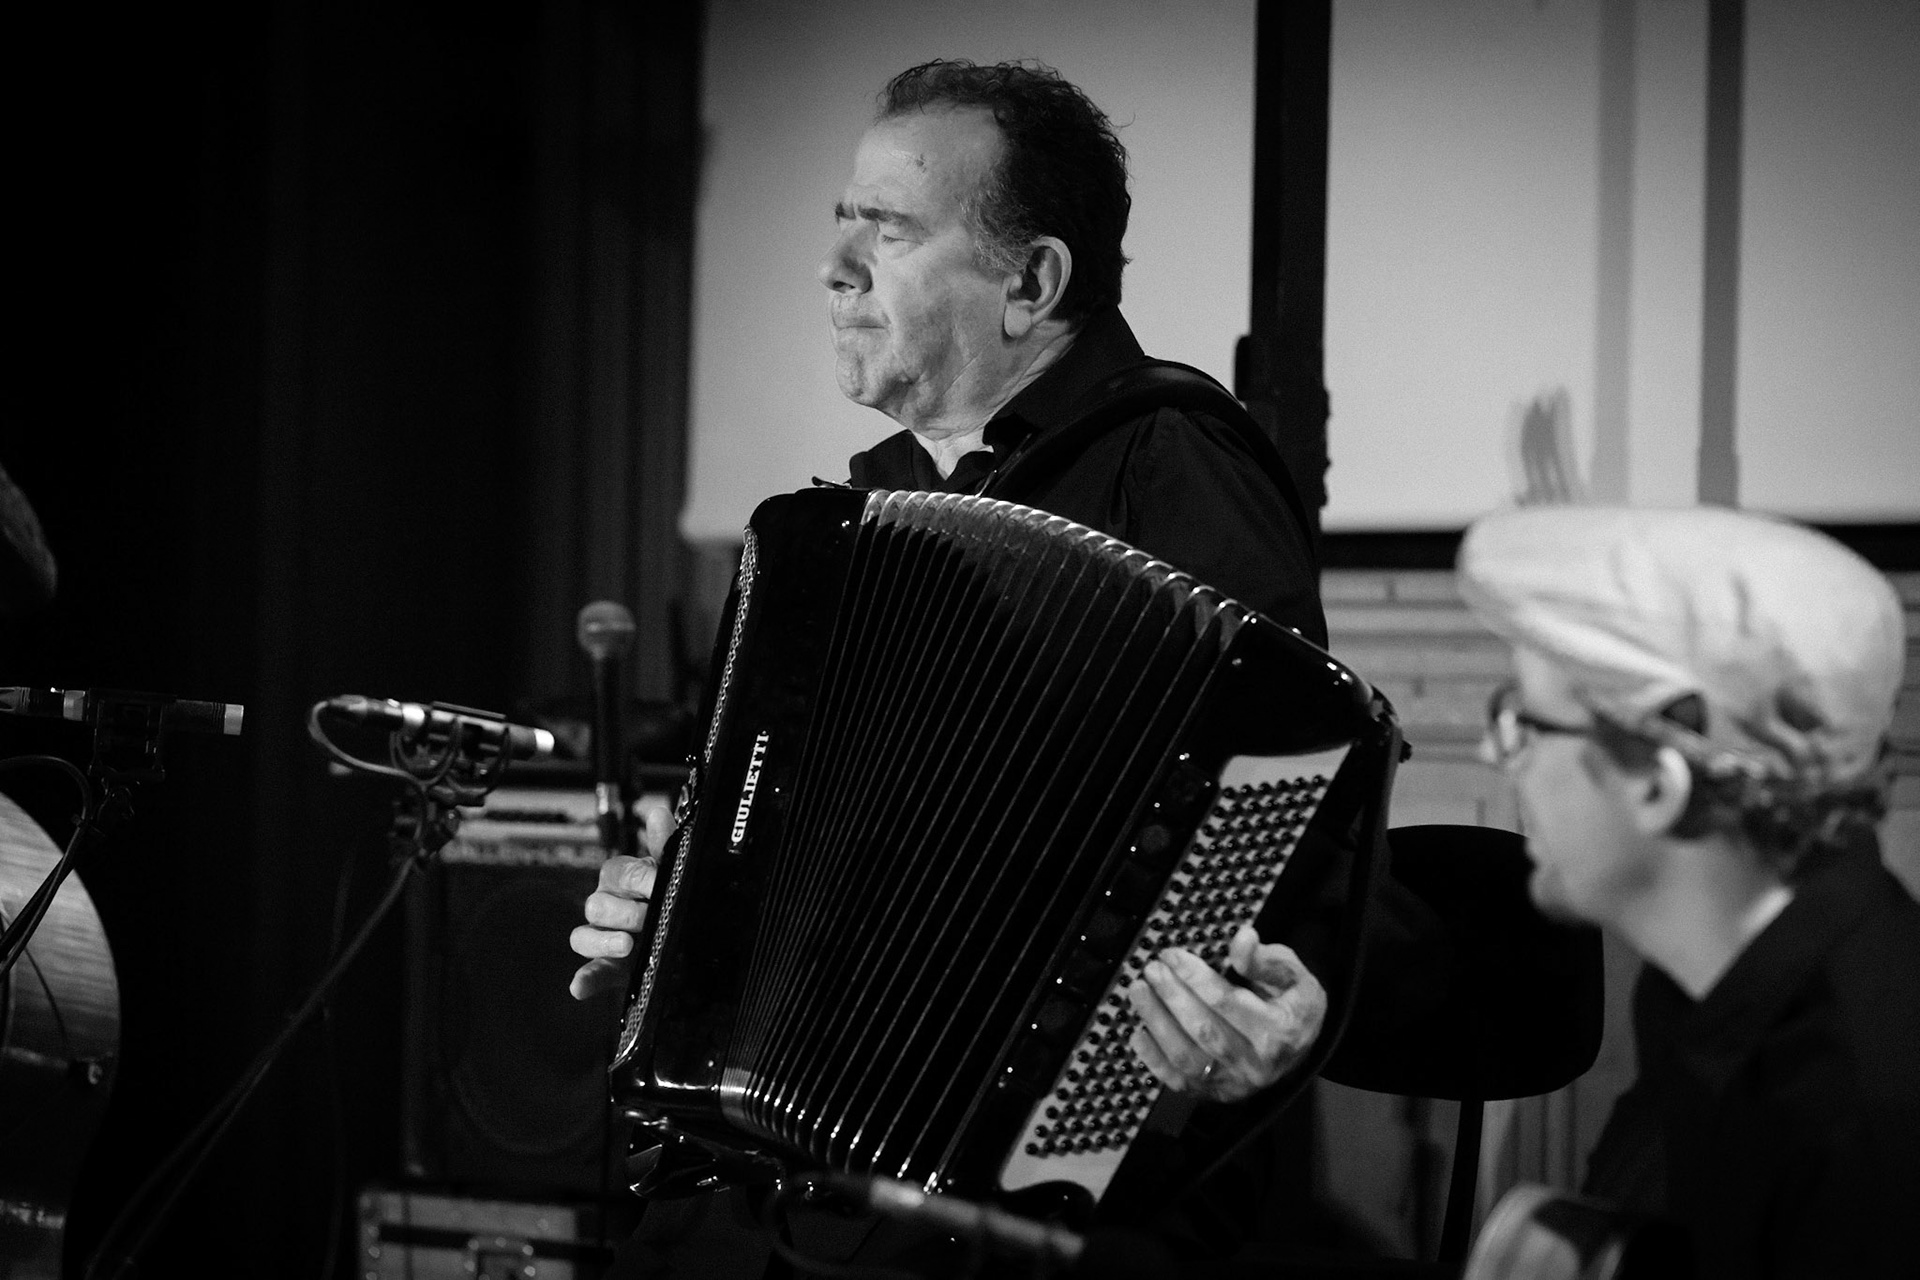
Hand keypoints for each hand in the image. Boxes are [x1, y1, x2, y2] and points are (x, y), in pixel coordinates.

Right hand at [567, 799, 674, 999]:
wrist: (685, 928)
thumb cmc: (670, 892)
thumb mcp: (673, 869)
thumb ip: (665, 845)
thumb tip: (657, 813)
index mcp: (621, 878)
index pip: (619, 873)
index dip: (637, 880)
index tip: (657, 887)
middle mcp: (607, 906)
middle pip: (596, 905)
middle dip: (623, 912)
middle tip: (647, 917)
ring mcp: (605, 938)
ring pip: (583, 937)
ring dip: (602, 941)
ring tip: (627, 945)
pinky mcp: (609, 967)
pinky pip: (590, 973)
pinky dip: (584, 980)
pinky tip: (580, 987)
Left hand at [1123, 924, 1325, 1102]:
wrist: (1301, 1048)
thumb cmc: (1294, 1004)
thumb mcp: (1294, 976)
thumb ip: (1266, 959)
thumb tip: (1242, 938)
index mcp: (1279, 1031)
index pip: (1227, 1002)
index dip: (1195, 976)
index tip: (1171, 955)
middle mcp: (1256, 1064)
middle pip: (1203, 1029)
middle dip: (1171, 996)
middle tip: (1151, 970)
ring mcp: (1235, 1084)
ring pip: (1187, 1057)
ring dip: (1157, 1023)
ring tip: (1139, 991)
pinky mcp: (1217, 1095)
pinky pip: (1180, 1082)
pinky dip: (1154, 1060)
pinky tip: (1138, 1033)